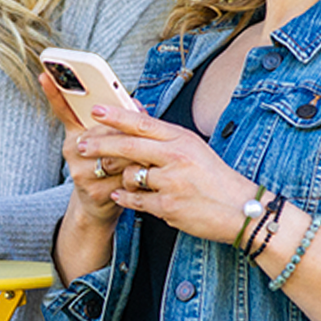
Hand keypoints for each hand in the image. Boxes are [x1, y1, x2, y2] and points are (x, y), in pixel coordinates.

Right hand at [39, 72, 130, 225]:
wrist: (98, 206)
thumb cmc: (110, 166)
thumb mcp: (110, 141)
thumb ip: (121, 120)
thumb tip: (136, 104)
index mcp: (75, 134)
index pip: (64, 110)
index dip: (54, 92)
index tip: (45, 74)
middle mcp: (72, 150)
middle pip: (102, 130)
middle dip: (124, 130)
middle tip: (142, 133)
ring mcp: (80, 171)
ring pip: (114, 153)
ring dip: (134, 154)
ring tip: (147, 156)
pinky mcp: (93, 190)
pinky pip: (122, 175)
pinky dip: (137, 174)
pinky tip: (144, 177)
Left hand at [75, 104, 259, 244]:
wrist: (239, 209)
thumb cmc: (214, 176)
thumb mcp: (193, 147)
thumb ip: (163, 134)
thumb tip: (135, 112)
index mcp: (181, 139)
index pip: (142, 123)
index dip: (115, 116)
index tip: (95, 110)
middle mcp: (175, 158)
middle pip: (128, 147)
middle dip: (100, 145)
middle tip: (81, 145)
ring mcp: (171, 183)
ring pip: (129, 176)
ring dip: (122, 178)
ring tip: (123, 180)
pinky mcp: (168, 207)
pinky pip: (135, 200)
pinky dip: (125, 198)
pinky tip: (119, 195)